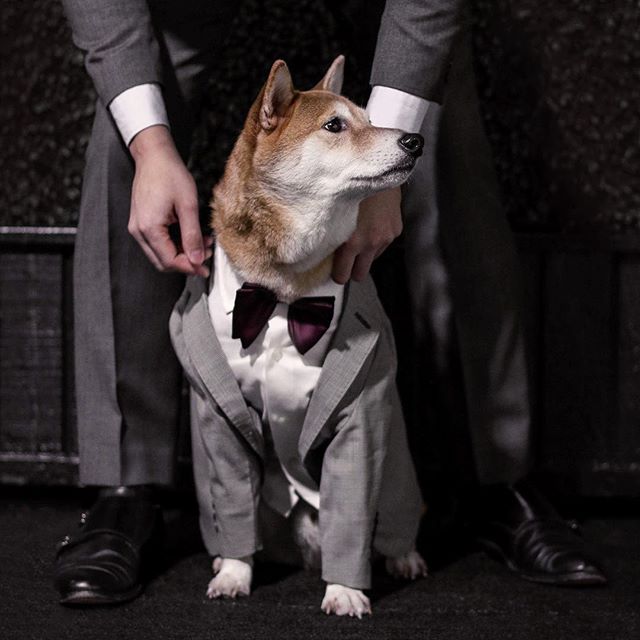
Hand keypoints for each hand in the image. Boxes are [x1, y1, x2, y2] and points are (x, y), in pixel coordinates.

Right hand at [128, 125, 211, 275]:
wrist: (154, 155)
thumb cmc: (170, 174)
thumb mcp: (188, 205)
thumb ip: (192, 235)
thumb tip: (197, 260)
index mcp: (149, 228)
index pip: (169, 260)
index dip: (189, 267)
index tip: (205, 268)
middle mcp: (139, 231)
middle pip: (163, 261)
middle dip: (186, 262)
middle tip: (207, 257)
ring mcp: (138, 227)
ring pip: (161, 253)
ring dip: (182, 253)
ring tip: (204, 243)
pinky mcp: (142, 223)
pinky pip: (158, 242)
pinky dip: (176, 243)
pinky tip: (192, 236)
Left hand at [331, 186, 401, 283]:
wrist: (378, 168)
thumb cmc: (351, 185)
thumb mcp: (333, 212)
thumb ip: (331, 234)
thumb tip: (322, 249)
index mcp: (352, 241)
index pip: (342, 275)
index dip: (337, 274)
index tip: (334, 272)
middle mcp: (370, 243)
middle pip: (359, 275)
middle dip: (352, 270)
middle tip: (345, 263)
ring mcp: (385, 237)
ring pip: (372, 259)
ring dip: (365, 253)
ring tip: (359, 237)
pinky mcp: (396, 230)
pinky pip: (383, 245)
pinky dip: (377, 239)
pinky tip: (371, 226)